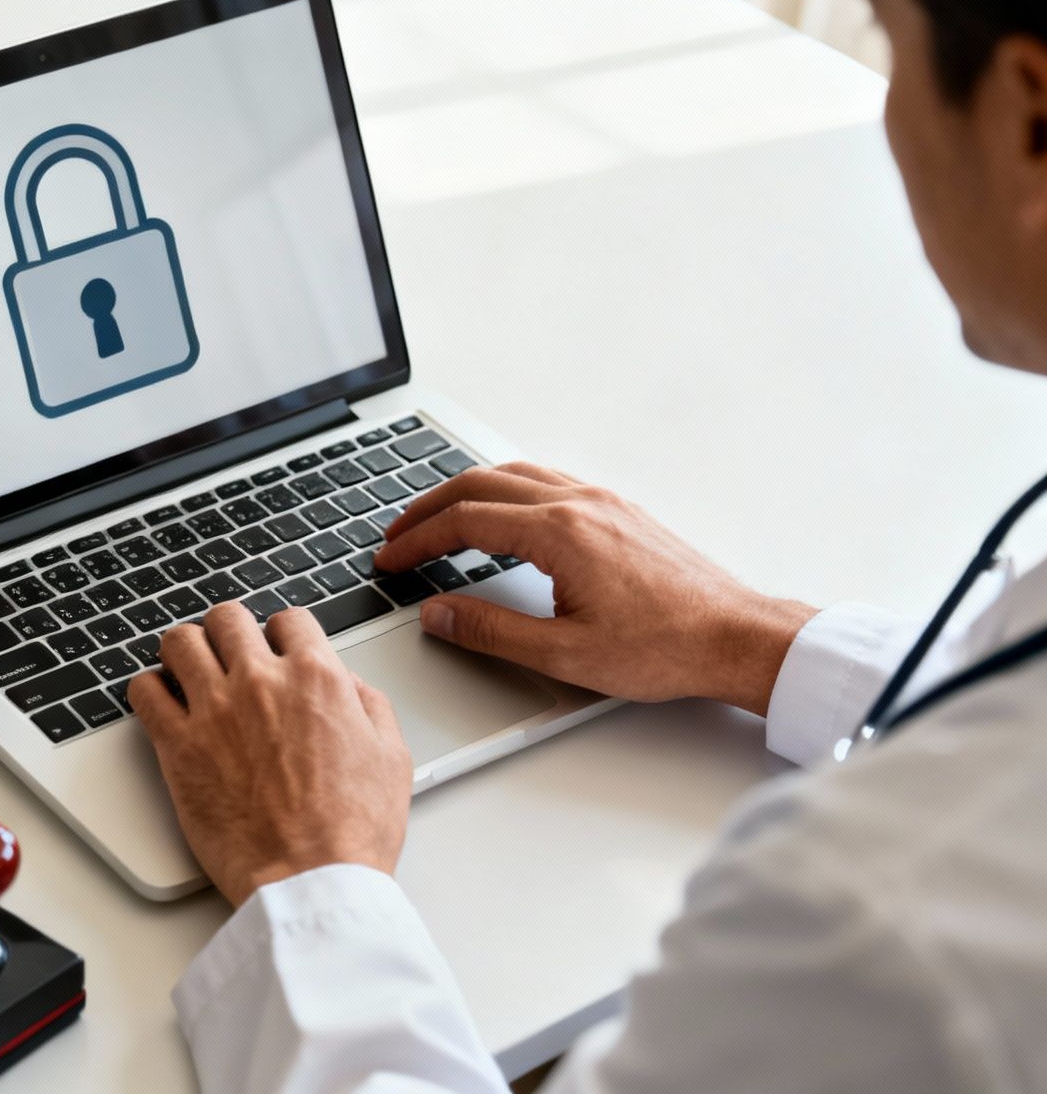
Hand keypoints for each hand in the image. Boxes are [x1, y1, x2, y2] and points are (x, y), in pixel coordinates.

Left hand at [129, 604, 410, 907]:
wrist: (309, 879)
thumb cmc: (351, 832)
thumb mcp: (392, 758)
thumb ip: (369, 705)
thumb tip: (348, 683)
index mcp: (316, 679)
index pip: (289, 619)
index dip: (282, 633)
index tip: (275, 649)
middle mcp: (260, 682)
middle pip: (227, 618)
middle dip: (229, 632)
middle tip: (228, 655)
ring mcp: (214, 710)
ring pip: (180, 641)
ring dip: (185, 652)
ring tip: (190, 672)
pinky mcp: (177, 746)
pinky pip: (144, 691)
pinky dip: (149, 690)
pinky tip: (161, 704)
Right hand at [374, 463, 815, 713]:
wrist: (737, 637)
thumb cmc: (664, 648)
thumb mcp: (564, 654)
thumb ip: (490, 630)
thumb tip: (437, 612)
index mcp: (560, 533)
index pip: (464, 521)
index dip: (416, 539)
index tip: (389, 560)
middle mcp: (579, 503)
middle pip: (481, 483)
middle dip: (428, 507)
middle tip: (396, 533)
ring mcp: (602, 502)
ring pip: (514, 473)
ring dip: (465, 491)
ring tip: (436, 518)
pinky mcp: (619, 511)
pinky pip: (545, 481)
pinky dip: (504, 489)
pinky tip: (500, 513)